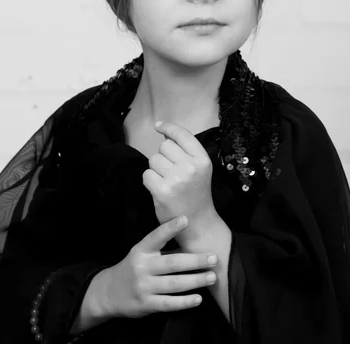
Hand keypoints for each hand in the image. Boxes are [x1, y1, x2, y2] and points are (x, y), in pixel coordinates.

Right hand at [100, 216, 217, 317]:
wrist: (110, 292)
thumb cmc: (134, 268)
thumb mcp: (142, 254)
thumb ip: (162, 249)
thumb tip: (192, 242)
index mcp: (141, 250)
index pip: (156, 236)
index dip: (170, 228)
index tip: (186, 219)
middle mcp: (142, 267)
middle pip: (172, 263)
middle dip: (195, 260)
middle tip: (214, 258)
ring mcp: (144, 287)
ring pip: (174, 284)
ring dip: (196, 280)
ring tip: (212, 277)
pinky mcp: (146, 304)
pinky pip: (169, 303)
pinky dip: (185, 302)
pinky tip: (198, 298)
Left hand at [142, 121, 217, 239]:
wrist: (198, 223)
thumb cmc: (196, 192)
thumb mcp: (199, 168)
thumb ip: (185, 150)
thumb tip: (164, 132)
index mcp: (202, 159)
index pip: (182, 134)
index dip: (168, 127)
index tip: (158, 125)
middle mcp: (190, 167)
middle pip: (164, 146)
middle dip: (164, 156)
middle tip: (172, 171)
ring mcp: (176, 179)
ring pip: (154, 159)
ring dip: (156, 169)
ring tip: (167, 181)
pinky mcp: (162, 190)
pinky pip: (146, 174)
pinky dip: (149, 181)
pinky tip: (159, 189)